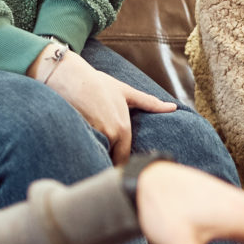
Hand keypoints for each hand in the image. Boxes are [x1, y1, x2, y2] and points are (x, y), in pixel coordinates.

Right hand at [30, 46, 175, 164]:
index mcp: (122, 129)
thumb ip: (150, 103)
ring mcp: (93, 136)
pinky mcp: (77, 136)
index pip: (124, 158)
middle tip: (106, 164)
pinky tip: (78, 150)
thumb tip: (173, 107)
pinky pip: (84, 150)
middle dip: (108, 162)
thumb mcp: (126, 92)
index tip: (121, 167)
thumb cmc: (98, 84)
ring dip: (96, 157)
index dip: (122, 163)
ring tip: (92, 158)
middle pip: (110, 159)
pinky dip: (83, 150)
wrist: (70, 77)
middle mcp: (110, 135)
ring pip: (97, 155)